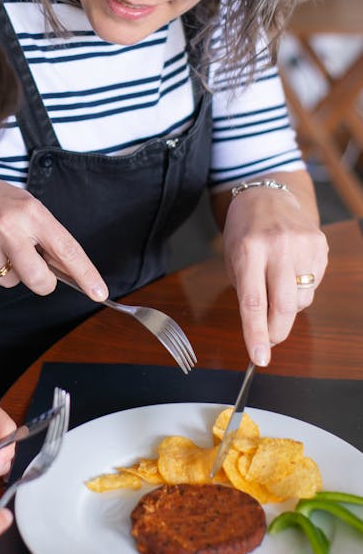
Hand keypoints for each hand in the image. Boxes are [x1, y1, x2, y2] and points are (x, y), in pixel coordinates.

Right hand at [0, 173, 107, 300]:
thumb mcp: (27, 206)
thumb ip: (47, 236)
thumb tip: (67, 270)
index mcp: (30, 212)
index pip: (65, 249)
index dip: (85, 274)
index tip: (99, 292)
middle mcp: (6, 226)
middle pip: (37, 279)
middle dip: (43, 282)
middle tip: (37, 271)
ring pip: (9, 282)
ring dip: (10, 272)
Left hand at [219, 172, 327, 365]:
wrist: (269, 195)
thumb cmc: (244, 231)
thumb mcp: (232, 258)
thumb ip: (246, 292)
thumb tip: (261, 332)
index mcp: (248, 250)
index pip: (253, 302)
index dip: (256, 334)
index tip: (259, 358)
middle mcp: (277, 246)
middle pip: (284, 306)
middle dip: (276, 332)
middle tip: (269, 341)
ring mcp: (303, 244)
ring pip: (301, 300)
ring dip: (287, 307)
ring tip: (275, 286)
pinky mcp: (320, 245)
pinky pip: (314, 285)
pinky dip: (300, 289)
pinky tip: (289, 271)